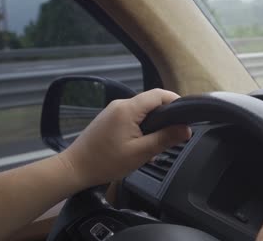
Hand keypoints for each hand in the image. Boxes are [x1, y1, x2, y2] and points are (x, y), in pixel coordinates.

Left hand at [58, 88, 190, 187]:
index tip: (187, 115)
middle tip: (175, 134)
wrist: (74, 168)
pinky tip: (142, 146)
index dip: (175, 101)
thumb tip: (186, 129)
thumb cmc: (105, 162)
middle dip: (165, 116)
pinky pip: (132, 117)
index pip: (159, 94)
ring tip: (157, 144)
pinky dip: (141, 127)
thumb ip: (165, 139)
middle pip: (151, 102)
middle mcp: (120, 104)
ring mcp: (113, 111)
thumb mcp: (140, 152)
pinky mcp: (109, 119)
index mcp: (128, 109)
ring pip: (142, 111)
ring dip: (153, 124)